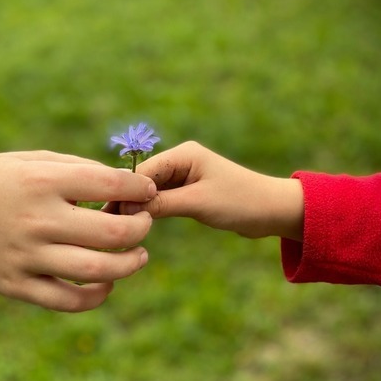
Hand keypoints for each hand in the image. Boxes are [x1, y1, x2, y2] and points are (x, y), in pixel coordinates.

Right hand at [0, 151, 155, 311]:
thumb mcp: (28, 160)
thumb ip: (76, 169)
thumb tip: (122, 185)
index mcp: (41, 182)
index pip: (110, 185)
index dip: (139, 188)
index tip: (146, 192)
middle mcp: (36, 220)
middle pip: (113, 232)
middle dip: (141, 228)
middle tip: (145, 223)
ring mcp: (25, 257)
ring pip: (96, 270)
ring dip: (130, 264)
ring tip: (139, 256)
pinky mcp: (13, 285)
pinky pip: (66, 301)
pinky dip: (96, 297)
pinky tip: (106, 283)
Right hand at [120, 141, 303, 240]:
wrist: (274, 211)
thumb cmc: (240, 202)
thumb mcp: (198, 203)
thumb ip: (161, 204)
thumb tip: (125, 209)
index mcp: (183, 154)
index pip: (142, 171)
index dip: (124, 192)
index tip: (107, 214)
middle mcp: (181, 161)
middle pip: (143, 180)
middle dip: (128, 200)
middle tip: (106, 223)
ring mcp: (184, 176)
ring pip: (150, 191)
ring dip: (139, 207)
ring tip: (118, 226)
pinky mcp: (188, 191)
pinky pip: (162, 199)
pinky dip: (151, 210)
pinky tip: (138, 224)